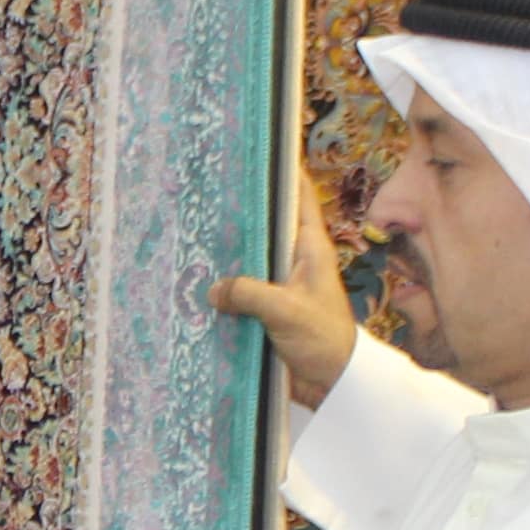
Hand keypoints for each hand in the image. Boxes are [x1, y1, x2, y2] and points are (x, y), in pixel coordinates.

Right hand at [211, 165, 355, 407]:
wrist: (335, 383)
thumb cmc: (324, 340)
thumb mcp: (286, 311)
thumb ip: (249, 294)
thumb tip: (213, 288)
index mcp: (311, 247)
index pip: (299, 196)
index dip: (283, 169)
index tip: (259, 146)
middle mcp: (297, 259)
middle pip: (268, 222)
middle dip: (243, 207)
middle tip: (208, 188)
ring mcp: (283, 283)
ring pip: (253, 255)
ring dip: (231, 249)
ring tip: (194, 230)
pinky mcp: (271, 308)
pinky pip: (245, 287)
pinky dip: (227, 283)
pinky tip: (199, 280)